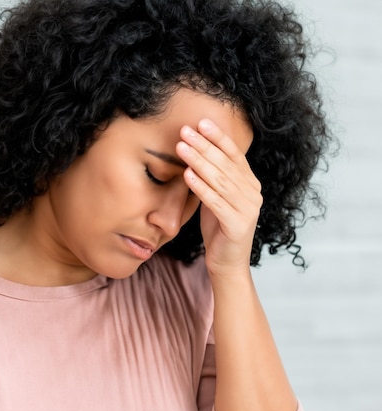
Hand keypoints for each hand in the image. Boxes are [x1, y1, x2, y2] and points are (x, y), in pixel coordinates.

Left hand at [176, 119, 261, 278]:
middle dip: (204, 145)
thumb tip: (197, 150)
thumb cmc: (219, 228)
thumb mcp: (217, 197)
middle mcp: (253, 193)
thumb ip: (214, 177)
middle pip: (225, 164)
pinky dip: (200, 187)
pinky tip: (187, 175)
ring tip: (181, 147)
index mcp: (250, 184)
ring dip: (198, 161)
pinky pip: (216, 202)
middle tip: (185, 130)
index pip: (234, 155)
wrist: (227, 263)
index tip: (201, 122)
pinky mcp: (238, 224)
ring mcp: (248, 209)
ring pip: (219, 180)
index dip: (218, 137)